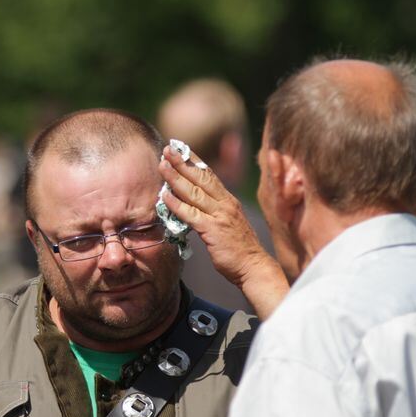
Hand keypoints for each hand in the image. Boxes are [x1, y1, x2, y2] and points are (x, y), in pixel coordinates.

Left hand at [159, 145, 288, 318]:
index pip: (210, 175)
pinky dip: (176, 204)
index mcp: (229, 200)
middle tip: (168, 150)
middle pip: (201, 177)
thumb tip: (195, 206)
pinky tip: (164, 197)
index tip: (181, 149)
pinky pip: (191, 214)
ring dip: (176, 177)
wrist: (253, 266)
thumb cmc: (239, 249)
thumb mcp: (228, 223)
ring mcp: (219, 216)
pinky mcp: (212, 230)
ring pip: (194, 192)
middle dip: (183, 162)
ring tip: (162, 165)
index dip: (194, 161)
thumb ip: (214, 212)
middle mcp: (225, 204)